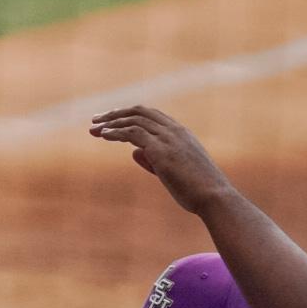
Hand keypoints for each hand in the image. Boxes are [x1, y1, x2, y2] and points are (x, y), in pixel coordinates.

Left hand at [88, 106, 236, 215]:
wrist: (213, 196)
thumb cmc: (196, 188)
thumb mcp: (173, 170)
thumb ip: (153, 159)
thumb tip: (134, 151)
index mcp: (180, 132)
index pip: (151, 115)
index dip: (129, 115)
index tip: (111, 121)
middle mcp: (174, 130)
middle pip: (140, 111)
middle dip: (116, 114)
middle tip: (96, 120)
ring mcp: (168, 138)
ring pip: (134, 120)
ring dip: (111, 123)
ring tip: (93, 129)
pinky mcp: (160, 150)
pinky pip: (133, 133)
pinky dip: (115, 132)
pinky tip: (103, 135)